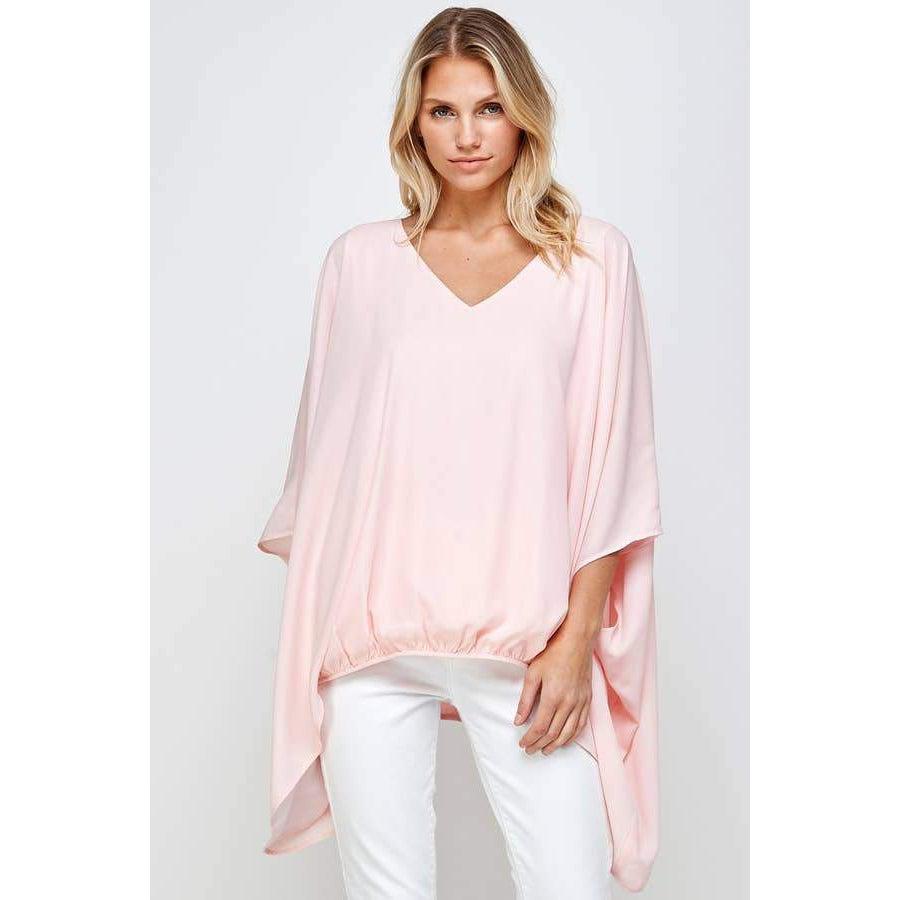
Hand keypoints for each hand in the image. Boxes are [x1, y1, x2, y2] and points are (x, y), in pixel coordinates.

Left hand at [513, 626, 594, 754]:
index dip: (530, 739)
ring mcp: (580, 703)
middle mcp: (569, 703)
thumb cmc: (553, 654)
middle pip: (554, 733)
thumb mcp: (533, 673)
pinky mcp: (588, 700)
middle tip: (530, 750)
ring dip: (556, 745)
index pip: (540, 727)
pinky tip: (564, 740)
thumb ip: (525, 699)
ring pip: (568, 733)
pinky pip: (581, 725)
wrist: (577, 642)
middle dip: (540, 744)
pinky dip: (572, 736)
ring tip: (545, 750)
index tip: (522, 743)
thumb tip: (518, 720)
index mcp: (553, 697)